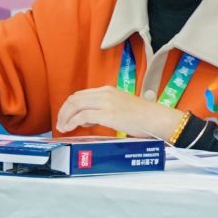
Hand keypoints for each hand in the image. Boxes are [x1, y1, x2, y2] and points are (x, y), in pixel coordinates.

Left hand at [55, 86, 181, 138]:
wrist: (157, 119)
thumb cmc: (143, 116)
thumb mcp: (120, 106)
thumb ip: (104, 108)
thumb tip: (88, 119)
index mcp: (108, 90)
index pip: (80, 94)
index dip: (69, 106)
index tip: (65, 116)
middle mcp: (105, 93)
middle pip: (75, 98)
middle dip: (63, 111)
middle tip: (60, 123)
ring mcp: (107, 103)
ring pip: (76, 105)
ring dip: (65, 117)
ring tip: (63, 127)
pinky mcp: (108, 114)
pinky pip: (83, 116)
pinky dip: (73, 122)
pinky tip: (71, 128)